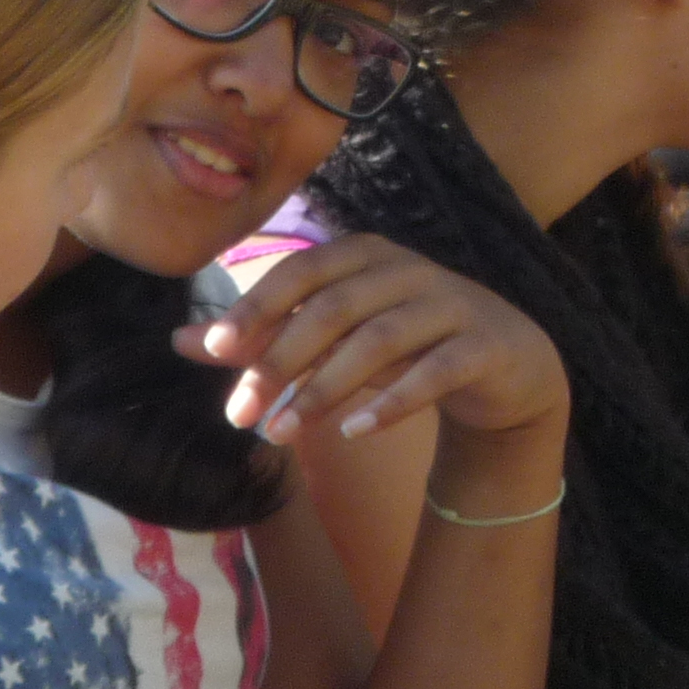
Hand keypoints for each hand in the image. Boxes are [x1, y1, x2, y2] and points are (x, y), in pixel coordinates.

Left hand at [188, 234, 569, 450]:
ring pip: (379, 340)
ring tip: (282, 433)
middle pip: (333, 308)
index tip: (215, 350)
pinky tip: (355, 433)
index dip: (257, 306)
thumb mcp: (335, 336)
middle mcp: (407, 270)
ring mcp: (451, 304)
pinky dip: (393, 401)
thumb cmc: (407, 344)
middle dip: (280, 362)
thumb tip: (182, 341)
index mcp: (365, 256)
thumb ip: (266, 336)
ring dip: (324, 388)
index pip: (302, 271)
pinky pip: (436, 372)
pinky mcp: (484, 345)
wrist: (506, 364)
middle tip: (240, 414)